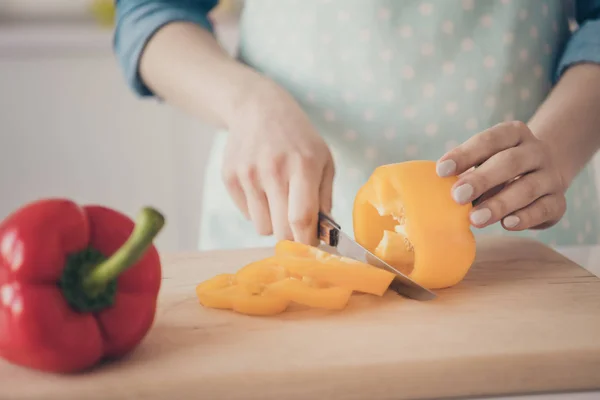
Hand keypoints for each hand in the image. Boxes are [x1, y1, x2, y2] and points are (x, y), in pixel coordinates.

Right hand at [222, 80, 334, 244]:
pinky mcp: (230, 177)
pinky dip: (258, 209)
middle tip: (298, 226)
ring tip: (279, 198)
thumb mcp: (324, 160)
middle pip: (281, 230)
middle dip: (293, 237)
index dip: (307, 242)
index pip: (301, 218)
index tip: (312, 246)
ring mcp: (248, 174)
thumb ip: (325, 199)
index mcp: (303, 165)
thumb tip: (323, 236)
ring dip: (273, 222)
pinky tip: (262, 187)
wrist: (258, 109)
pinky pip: (247, 215)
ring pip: (262, 227)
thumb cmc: (298, 139)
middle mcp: (273, 170)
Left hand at [436, 121, 566, 230]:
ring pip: (527, 188)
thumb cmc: (499, 167)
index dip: (465, 154)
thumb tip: (436, 189)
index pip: (490, 140)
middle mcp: (536, 151)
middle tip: (457, 196)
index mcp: (514, 134)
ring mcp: (550, 176)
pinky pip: (544, 209)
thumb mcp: (485, 160)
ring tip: (475, 219)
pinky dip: (525, 218)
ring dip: (499, 204)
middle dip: (481, 180)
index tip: (440, 170)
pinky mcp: (558, 202)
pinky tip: (506, 224)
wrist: (544, 172)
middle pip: (509, 162)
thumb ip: (466, 170)